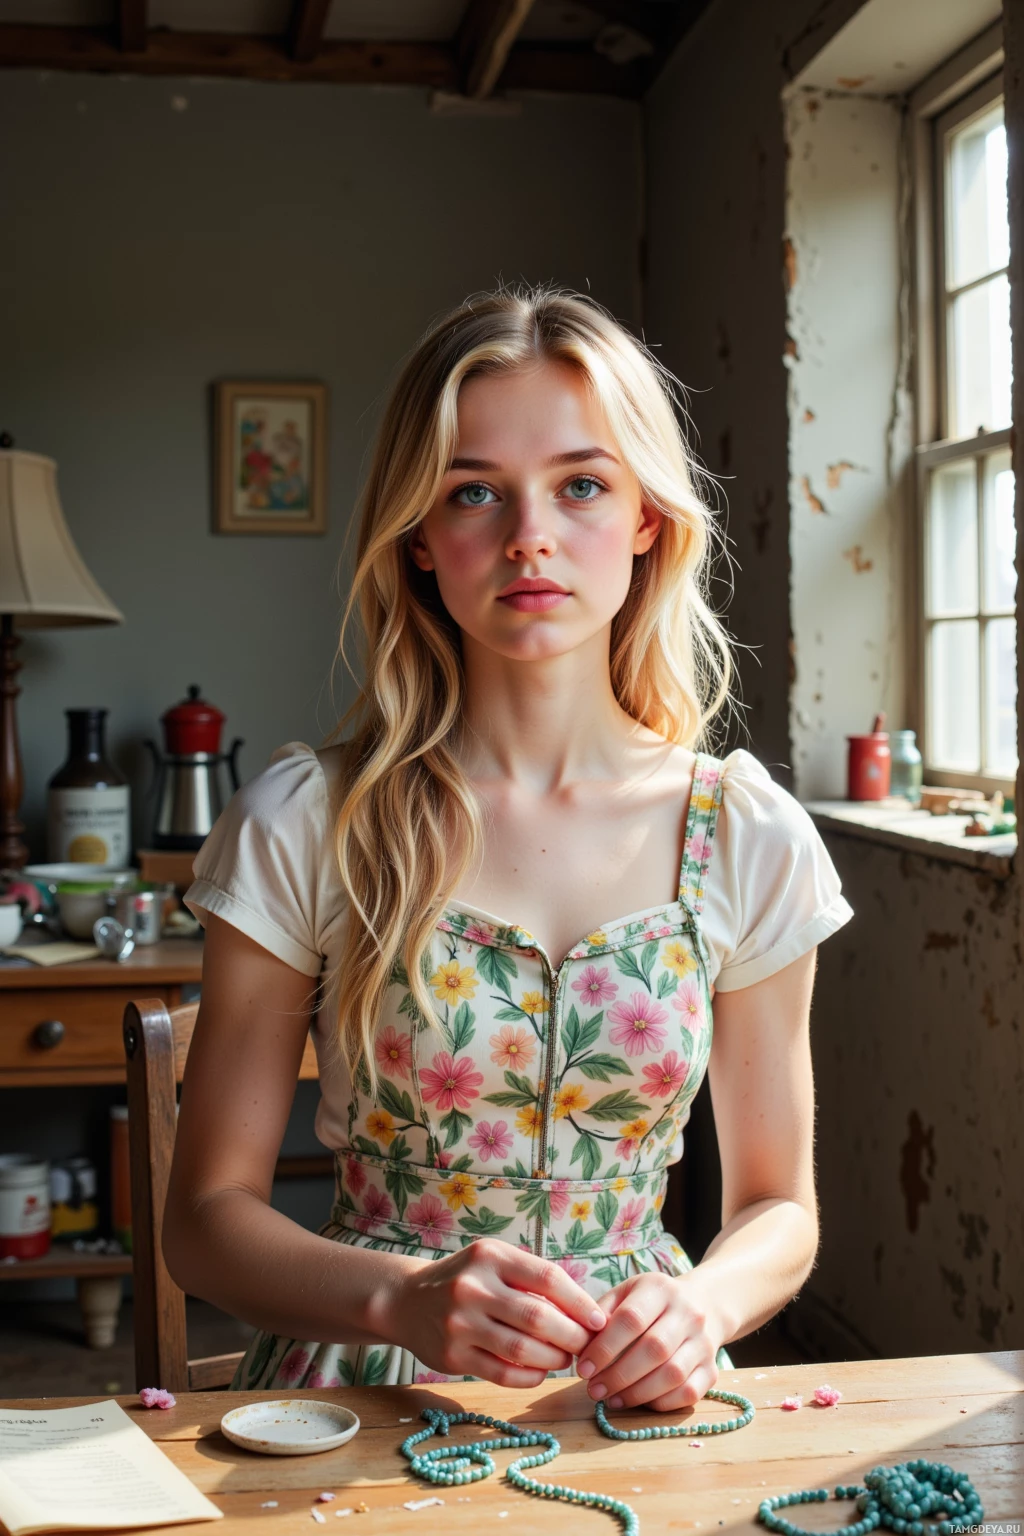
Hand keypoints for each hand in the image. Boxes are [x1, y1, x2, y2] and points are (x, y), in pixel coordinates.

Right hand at [385, 1238, 606, 1387]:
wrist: (406, 1300)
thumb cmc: (465, 1279)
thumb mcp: (494, 1262)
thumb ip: (532, 1279)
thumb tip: (585, 1311)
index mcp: (490, 1256)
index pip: (548, 1278)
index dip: (580, 1302)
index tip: (599, 1320)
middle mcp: (473, 1287)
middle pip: (538, 1317)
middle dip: (572, 1336)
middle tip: (588, 1345)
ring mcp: (459, 1323)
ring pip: (522, 1349)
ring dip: (554, 1359)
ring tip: (566, 1359)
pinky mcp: (451, 1356)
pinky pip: (501, 1374)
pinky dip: (529, 1377)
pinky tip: (540, 1372)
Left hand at [574, 1272, 719, 1410]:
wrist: (704, 1304)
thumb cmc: (651, 1302)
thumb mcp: (626, 1293)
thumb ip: (602, 1313)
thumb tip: (579, 1343)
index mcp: (660, 1288)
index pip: (631, 1319)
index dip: (604, 1347)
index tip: (583, 1368)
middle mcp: (688, 1313)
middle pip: (654, 1348)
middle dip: (619, 1375)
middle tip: (594, 1390)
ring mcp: (704, 1342)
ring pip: (673, 1374)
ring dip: (637, 1393)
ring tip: (611, 1400)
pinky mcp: (712, 1369)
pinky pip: (689, 1393)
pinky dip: (661, 1403)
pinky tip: (639, 1403)